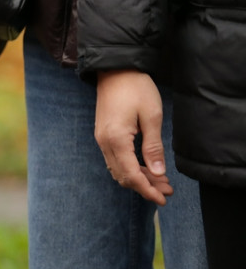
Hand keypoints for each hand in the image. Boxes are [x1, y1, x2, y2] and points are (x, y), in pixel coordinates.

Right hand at [95, 70, 172, 204]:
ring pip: (118, 169)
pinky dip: (130, 168)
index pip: (131, 174)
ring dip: (138, 178)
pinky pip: (115, 159)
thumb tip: (158, 173)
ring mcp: (101, 139)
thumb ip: (153, 147)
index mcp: (116, 140)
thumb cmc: (136, 89)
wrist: (115, 69)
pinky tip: (145, 167)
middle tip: (167, 190)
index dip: (147, 189)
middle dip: (145, 187)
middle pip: (123, 176)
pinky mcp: (103, 135)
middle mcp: (104, 143)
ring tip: (160, 180)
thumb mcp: (152, 116)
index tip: (163, 199)